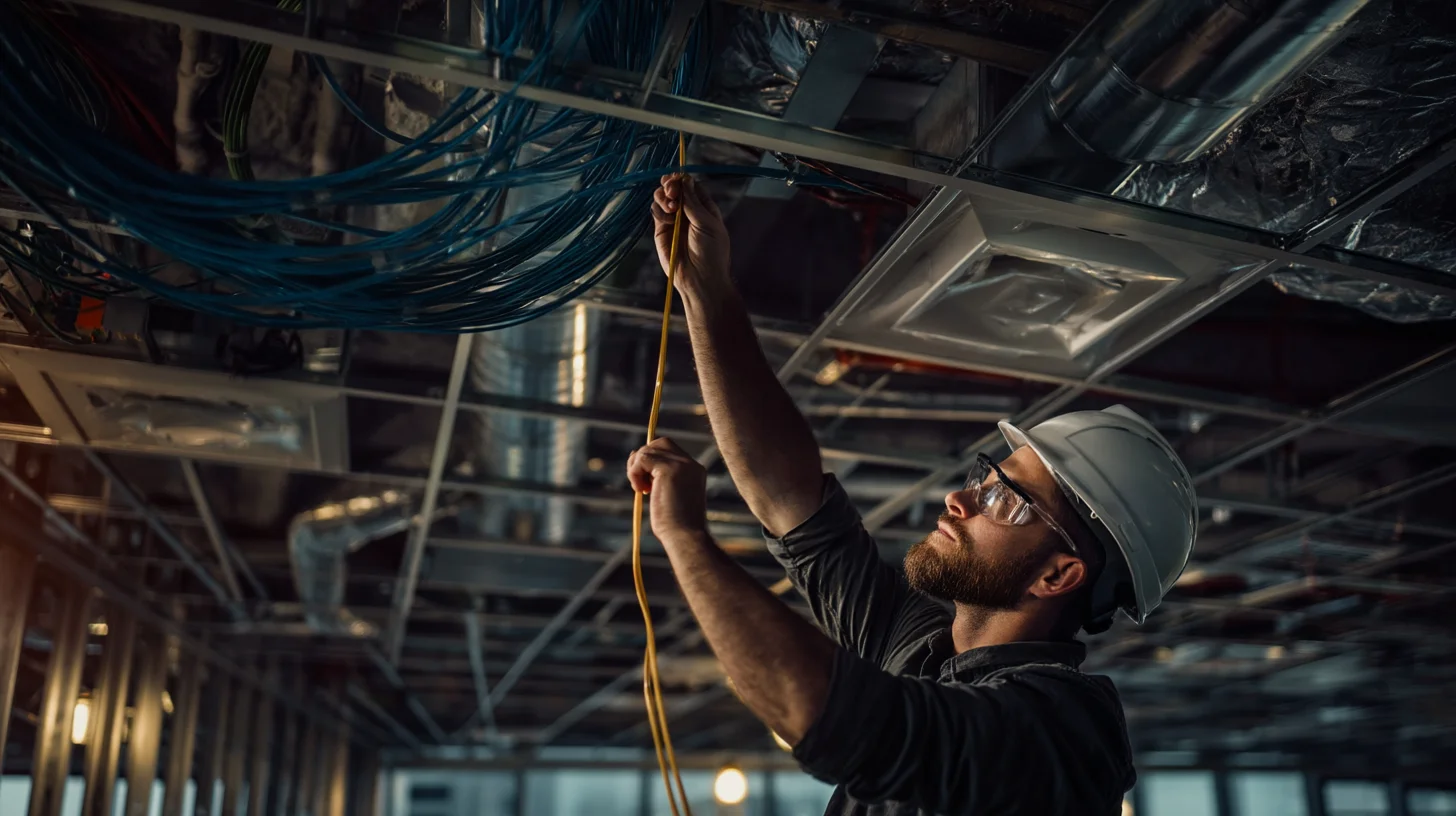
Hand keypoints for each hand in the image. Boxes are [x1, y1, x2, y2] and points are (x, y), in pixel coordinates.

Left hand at [627, 437, 708, 544]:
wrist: (685, 537)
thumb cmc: (675, 525)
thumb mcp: (667, 495)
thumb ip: (658, 476)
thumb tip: (636, 456)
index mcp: (694, 470)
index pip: (669, 450)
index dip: (651, 461)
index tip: (646, 484)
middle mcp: (691, 464)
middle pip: (659, 443)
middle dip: (643, 458)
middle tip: (640, 483)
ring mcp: (682, 464)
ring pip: (648, 449)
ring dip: (636, 468)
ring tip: (641, 489)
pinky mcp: (670, 469)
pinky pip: (642, 458)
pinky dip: (634, 472)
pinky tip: (640, 490)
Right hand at [652, 174, 730, 302]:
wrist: (699, 278)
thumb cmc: (711, 252)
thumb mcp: (707, 223)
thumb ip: (693, 202)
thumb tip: (684, 179)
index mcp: (704, 208)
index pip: (691, 186)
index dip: (683, 180)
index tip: (678, 179)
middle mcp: (688, 212)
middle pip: (674, 188)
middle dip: (670, 185)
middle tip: (671, 191)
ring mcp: (673, 220)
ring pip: (662, 198)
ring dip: (663, 197)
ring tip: (671, 208)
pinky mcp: (661, 230)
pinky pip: (656, 212)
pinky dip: (659, 210)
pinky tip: (667, 219)